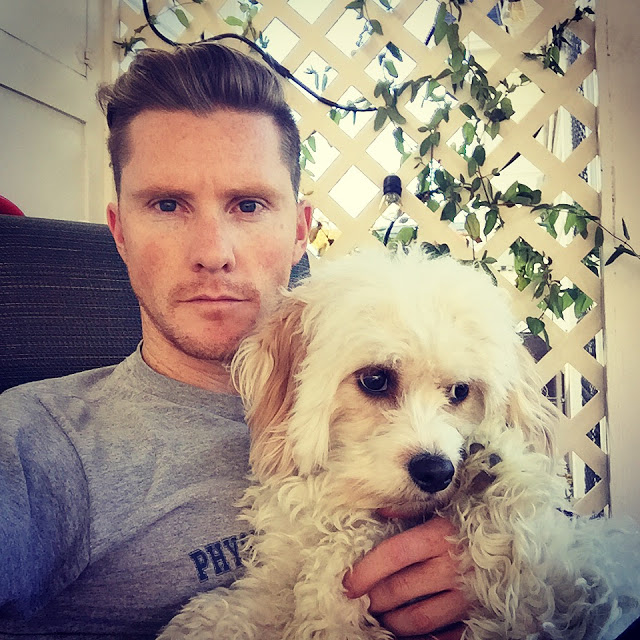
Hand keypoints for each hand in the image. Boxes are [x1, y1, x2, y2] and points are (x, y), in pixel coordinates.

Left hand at [342, 516, 468, 638]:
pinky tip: (412, 633)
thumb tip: (381, 509)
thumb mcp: (446, 504)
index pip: (394, 555)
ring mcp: (467, 595)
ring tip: (381, 618)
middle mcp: (452, 567)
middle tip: (362, 601)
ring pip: (419, 619)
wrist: (523, 535)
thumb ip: (412, 508)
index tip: (348, 584)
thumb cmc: (477, 517)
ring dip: (393, 622)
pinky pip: (447, 636)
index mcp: (440, 535)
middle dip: (374, 598)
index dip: (366, 571)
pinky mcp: (480, 614)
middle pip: (400, 589)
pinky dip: (426, 637)